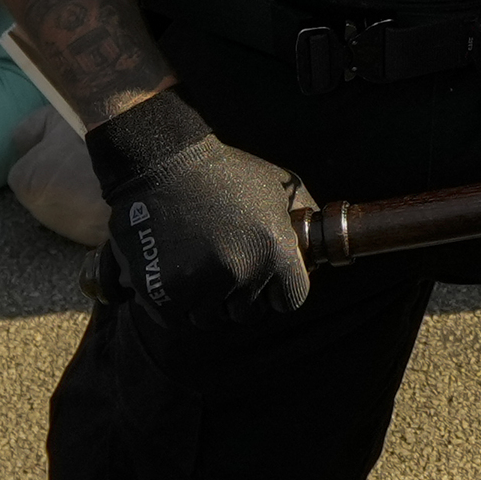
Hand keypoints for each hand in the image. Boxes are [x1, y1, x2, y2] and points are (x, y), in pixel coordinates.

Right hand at [84, 90, 312, 325]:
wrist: (161, 160)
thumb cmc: (222, 172)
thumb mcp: (275, 187)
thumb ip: (304, 218)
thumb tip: (320, 247)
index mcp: (275, 250)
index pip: (291, 299)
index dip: (279, 289)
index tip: (264, 277)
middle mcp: (242, 272)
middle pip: (249, 314)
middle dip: (240, 295)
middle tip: (224, 265)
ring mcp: (201, 285)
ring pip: (211, 319)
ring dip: (206, 301)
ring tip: (197, 266)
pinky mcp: (164, 292)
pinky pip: (178, 319)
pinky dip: (176, 303)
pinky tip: (175, 272)